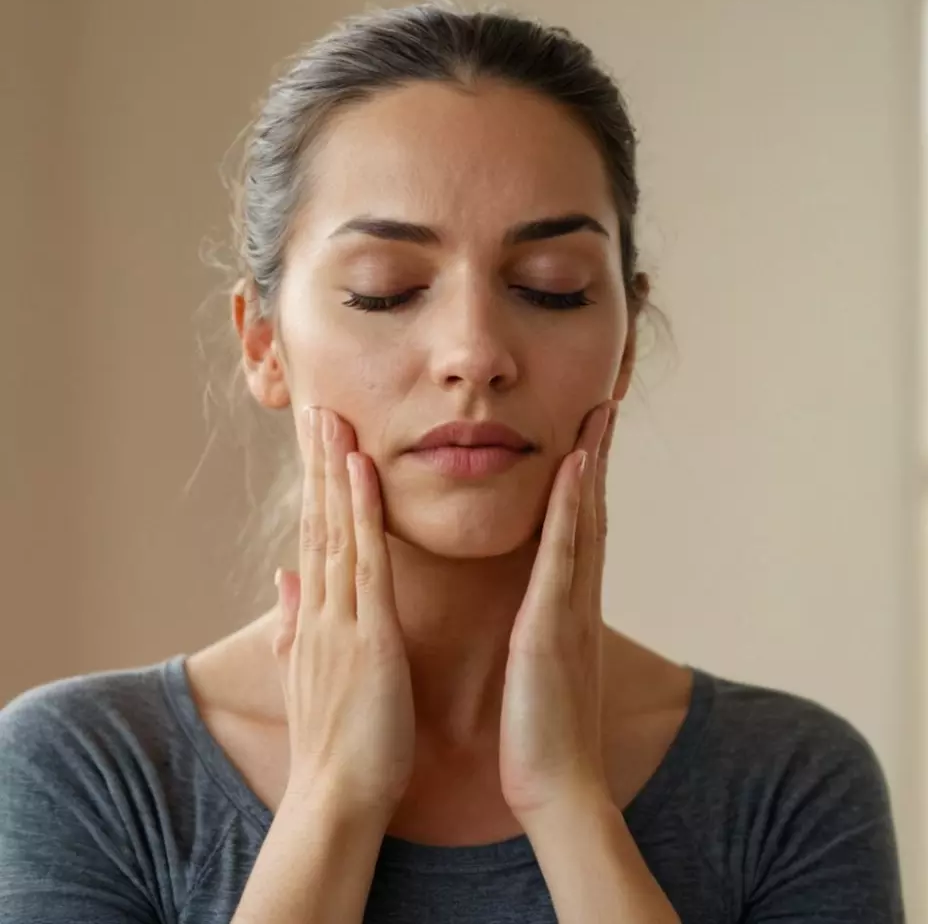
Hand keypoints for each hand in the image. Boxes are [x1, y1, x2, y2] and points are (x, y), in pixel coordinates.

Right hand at [272, 407, 414, 820]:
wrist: (335, 798)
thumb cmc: (334, 741)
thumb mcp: (308, 673)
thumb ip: (293, 622)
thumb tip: (283, 579)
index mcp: (315, 616)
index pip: (314, 535)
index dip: (315, 485)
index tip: (317, 440)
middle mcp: (320, 607)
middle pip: (316, 520)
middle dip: (316, 462)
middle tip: (316, 405)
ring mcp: (340, 618)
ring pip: (334, 529)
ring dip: (333, 470)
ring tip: (331, 417)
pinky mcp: (368, 636)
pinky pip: (365, 563)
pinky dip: (362, 514)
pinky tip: (362, 472)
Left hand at [499, 400, 617, 820]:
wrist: (557, 788)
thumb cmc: (540, 733)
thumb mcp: (541, 669)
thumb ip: (543, 632)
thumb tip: (539, 611)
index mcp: (568, 608)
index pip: (579, 531)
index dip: (586, 482)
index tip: (586, 437)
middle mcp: (578, 599)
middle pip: (591, 514)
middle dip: (597, 459)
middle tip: (603, 406)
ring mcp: (570, 610)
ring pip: (584, 523)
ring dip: (591, 466)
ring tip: (596, 416)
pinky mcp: (551, 628)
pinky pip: (561, 557)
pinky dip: (570, 510)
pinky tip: (573, 471)